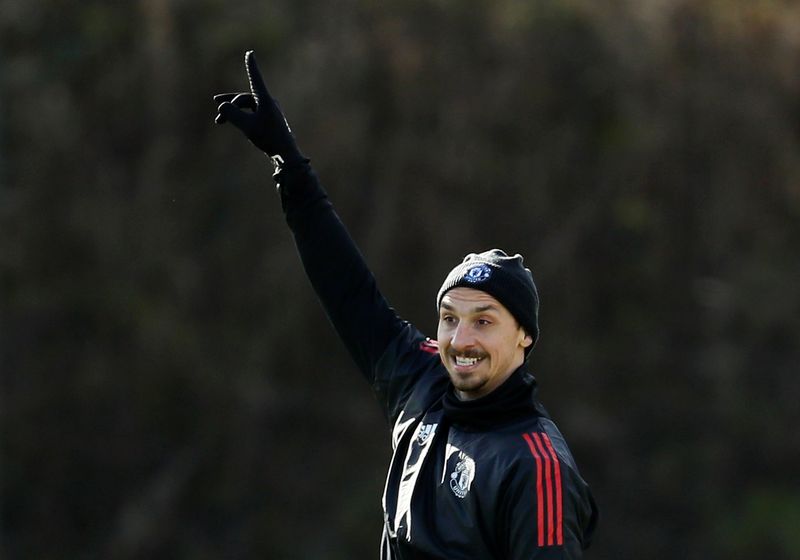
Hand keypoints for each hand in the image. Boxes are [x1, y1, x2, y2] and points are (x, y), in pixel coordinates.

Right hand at [214, 50, 303, 164]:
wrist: (285, 154)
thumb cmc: (268, 138)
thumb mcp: (246, 126)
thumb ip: (232, 115)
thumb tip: (222, 107)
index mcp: (265, 100)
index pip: (255, 79)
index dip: (251, 66)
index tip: (250, 53)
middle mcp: (268, 103)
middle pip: (245, 99)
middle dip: (230, 105)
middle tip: (216, 111)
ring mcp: (269, 112)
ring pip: (247, 108)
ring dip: (234, 114)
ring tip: (219, 121)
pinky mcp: (269, 121)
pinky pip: (252, 114)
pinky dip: (242, 118)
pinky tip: (236, 126)